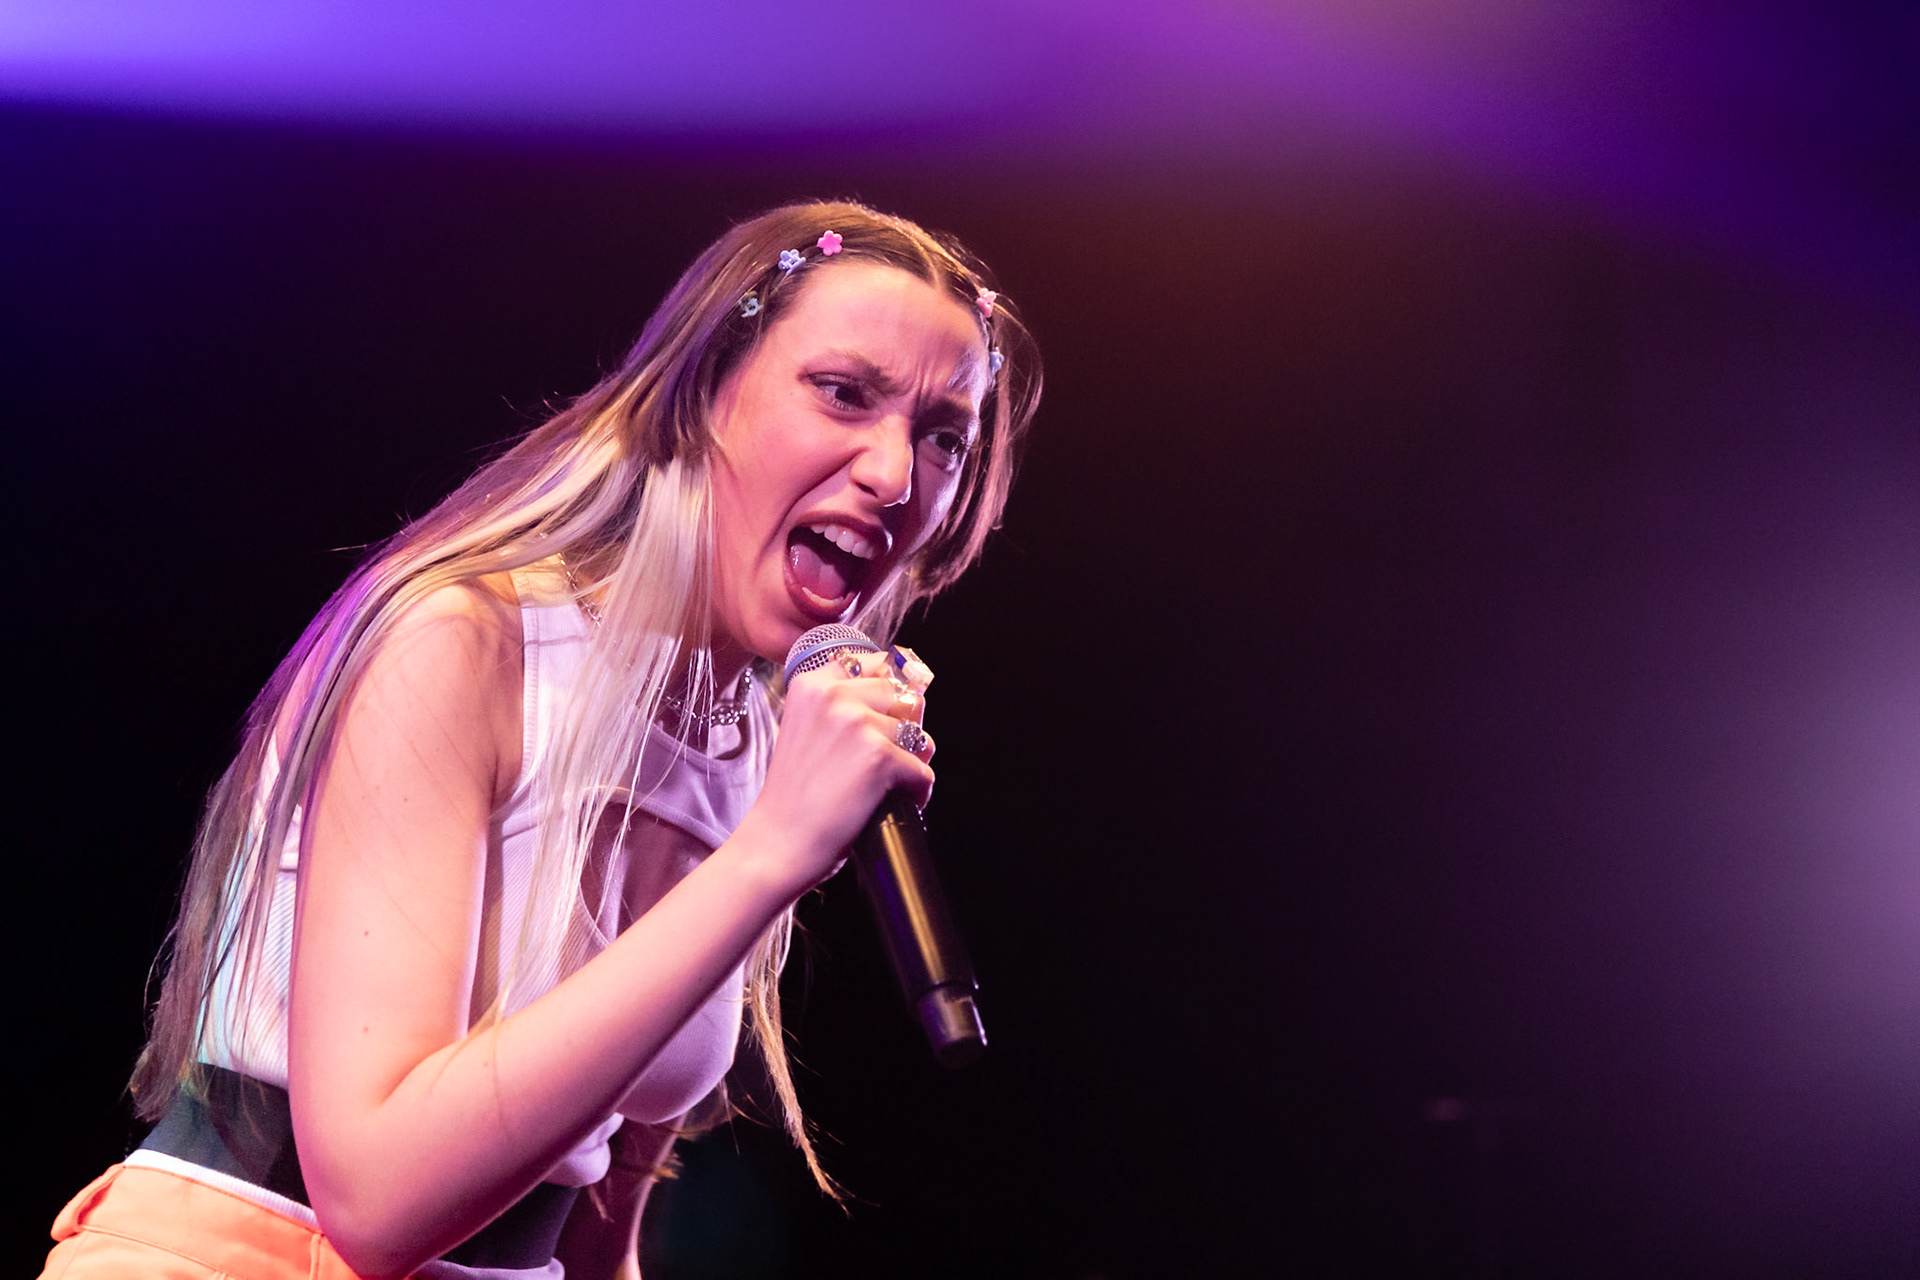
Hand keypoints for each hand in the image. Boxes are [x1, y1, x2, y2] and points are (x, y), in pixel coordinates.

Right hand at [742, 652, 936, 892]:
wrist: (777, 843)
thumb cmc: (794, 795)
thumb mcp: (806, 728)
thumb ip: (842, 706)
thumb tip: (910, 695)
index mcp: (813, 683)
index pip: (879, 663)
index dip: (891, 693)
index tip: (887, 715)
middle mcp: (834, 694)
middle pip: (905, 696)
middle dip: (906, 729)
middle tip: (885, 761)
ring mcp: (858, 723)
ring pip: (919, 736)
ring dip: (911, 763)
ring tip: (885, 788)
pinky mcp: (879, 757)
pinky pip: (923, 771)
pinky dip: (916, 793)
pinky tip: (893, 805)